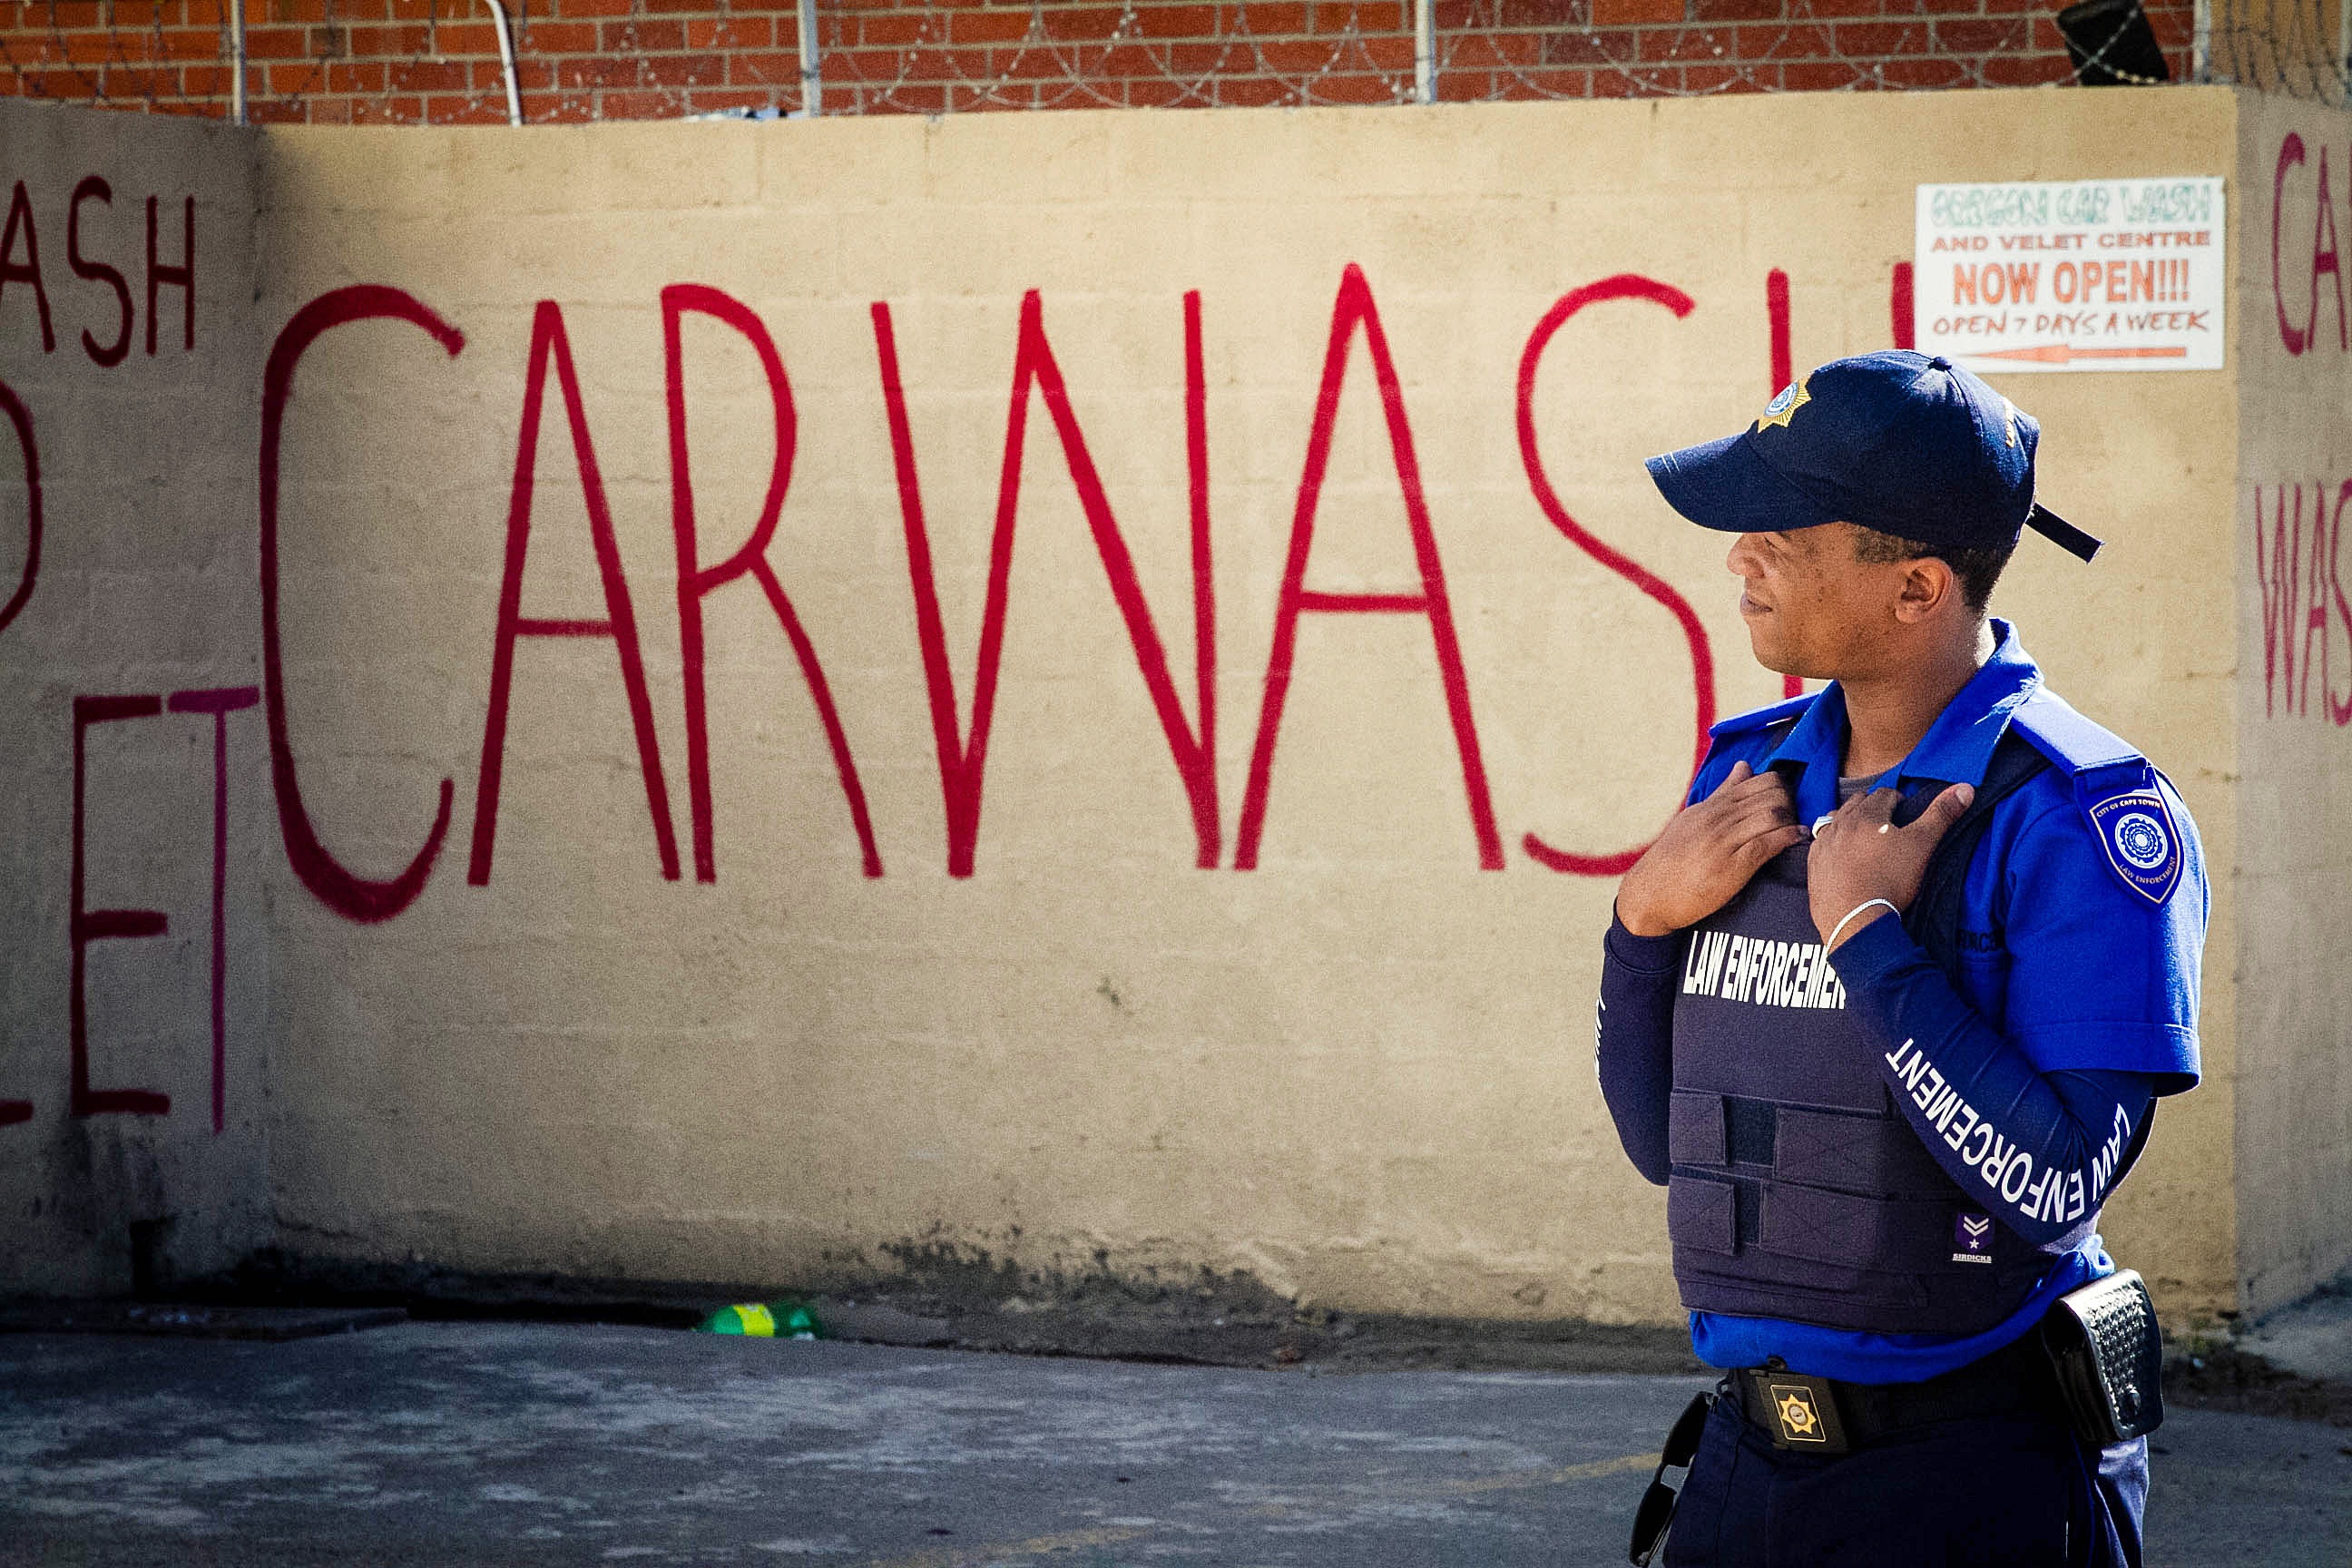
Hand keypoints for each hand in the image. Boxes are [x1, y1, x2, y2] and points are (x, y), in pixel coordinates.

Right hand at [1616, 761, 1806, 937]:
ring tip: (1795, 830)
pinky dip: (1789, 837)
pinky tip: (1797, 839)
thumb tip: (1744, 766)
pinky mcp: (1732, 865)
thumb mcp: (1693, 820)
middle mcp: (1717, 818)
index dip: (1779, 788)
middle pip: (1770, 794)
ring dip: (1792, 820)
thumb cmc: (1671, 860)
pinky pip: (1769, 842)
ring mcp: (1724, 841)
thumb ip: (1721, 793)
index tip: (1785, 802)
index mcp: (1710, 806)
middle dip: (1790, 803)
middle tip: (1794, 817)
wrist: (1649, 895)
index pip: (1756, 780)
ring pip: (1772, 814)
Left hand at [1805, 782, 1972, 949]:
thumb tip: (1966, 787)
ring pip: (1835, 819)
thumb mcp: (1922, 844)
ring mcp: (1823, 844)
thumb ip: (1942, 814)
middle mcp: (1840, 823)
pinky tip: (1840, 852)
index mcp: (1867, 814)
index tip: (1906, 811)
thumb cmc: (1891, 879)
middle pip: (1857, 803)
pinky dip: (1832, 842)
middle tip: (1887, 822)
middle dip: (1873, 806)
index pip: (1885, 794)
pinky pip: (1820, 843)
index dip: (1898, 800)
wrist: (1855, 918)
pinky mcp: (1813, 865)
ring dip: (1849, 821)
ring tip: (1864, 834)